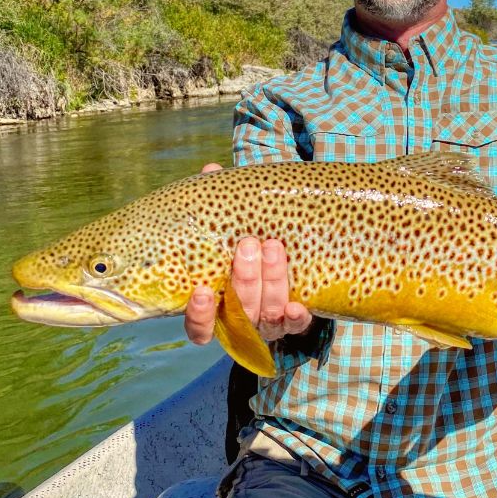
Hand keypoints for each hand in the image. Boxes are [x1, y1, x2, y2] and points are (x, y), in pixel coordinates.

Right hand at [184, 164, 311, 345]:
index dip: (199, 315)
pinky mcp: (294, 320)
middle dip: (244, 279)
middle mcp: (240, 320)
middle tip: (249, 245)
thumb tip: (210, 170)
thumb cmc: (246, 237)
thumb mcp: (232, 223)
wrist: (286, 249)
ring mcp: (267, 322)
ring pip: (266, 315)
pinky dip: (295, 317)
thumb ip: (218, 205)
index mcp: (216, 306)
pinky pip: (295, 326)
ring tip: (274, 247)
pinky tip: (297, 304)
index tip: (203, 291)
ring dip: (270, 283)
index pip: (199, 328)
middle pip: (239, 312)